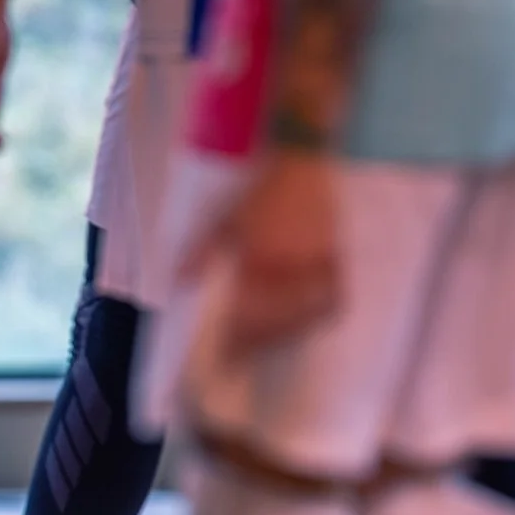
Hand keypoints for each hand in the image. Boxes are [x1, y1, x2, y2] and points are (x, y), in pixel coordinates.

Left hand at [184, 151, 342, 351]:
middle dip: (256, 343)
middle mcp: (288, 269)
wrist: (302, 155)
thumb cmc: (259, 186)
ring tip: (267, 344)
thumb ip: (200, 251)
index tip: (228, 359)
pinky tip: (306, 322)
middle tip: (242, 357)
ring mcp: (315, 265)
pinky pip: (329, 296)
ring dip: (283, 334)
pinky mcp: (335, 256)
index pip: (246, 317)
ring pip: (301, 315)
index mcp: (259, 261)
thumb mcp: (223, 216)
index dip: (236, 342)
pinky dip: (317, 313)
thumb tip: (179, 282)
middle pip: (273, 323)